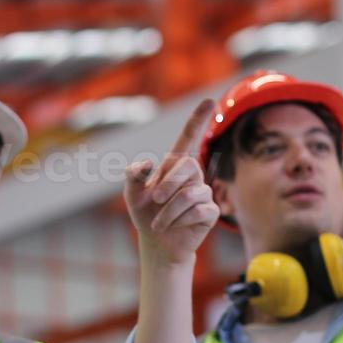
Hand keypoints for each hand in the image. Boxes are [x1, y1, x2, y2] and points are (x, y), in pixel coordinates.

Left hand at [125, 99, 219, 266]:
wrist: (157, 243)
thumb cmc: (145, 213)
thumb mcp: (132, 193)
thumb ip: (134, 174)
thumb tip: (148, 163)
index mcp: (174, 166)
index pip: (189, 137)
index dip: (198, 119)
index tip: (209, 100)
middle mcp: (192, 176)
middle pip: (189, 166)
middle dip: (169, 184)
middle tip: (154, 200)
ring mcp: (203, 193)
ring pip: (191, 193)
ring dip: (169, 211)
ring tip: (158, 224)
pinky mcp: (211, 212)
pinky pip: (199, 210)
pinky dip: (181, 220)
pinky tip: (176, 227)